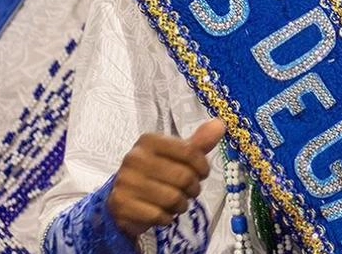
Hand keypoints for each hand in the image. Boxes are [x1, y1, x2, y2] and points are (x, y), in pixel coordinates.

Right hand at [107, 119, 225, 237]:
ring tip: (180, 202)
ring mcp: (126, 182)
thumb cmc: (156, 172)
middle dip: (194, 187)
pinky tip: (166, 213)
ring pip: (172, 197)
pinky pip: (158, 215)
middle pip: (182, 176)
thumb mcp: (176, 154)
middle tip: (192, 190)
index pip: (189, 151)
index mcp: (149, 140)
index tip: (203, 173)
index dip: (202, 165)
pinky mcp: (121, 205)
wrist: (125, 198)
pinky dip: (168, 217)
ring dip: (182, 204)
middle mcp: (134, 158)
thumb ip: (198, 142)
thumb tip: (220, 125)